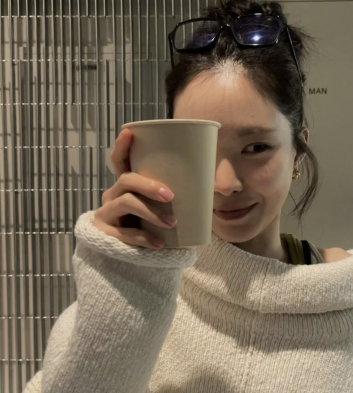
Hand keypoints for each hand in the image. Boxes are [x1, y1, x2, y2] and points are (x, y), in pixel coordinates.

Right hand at [92, 128, 176, 249]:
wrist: (125, 259)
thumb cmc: (148, 226)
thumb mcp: (155, 209)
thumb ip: (169, 196)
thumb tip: (208, 182)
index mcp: (124, 186)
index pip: (119, 161)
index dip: (122, 146)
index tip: (129, 133)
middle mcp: (112, 195)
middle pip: (126, 180)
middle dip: (148, 185)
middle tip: (170, 195)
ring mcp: (106, 214)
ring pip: (126, 204)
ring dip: (150, 212)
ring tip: (172, 222)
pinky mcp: (104, 234)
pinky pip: (125, 233)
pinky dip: (145, 238)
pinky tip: (160, 243)